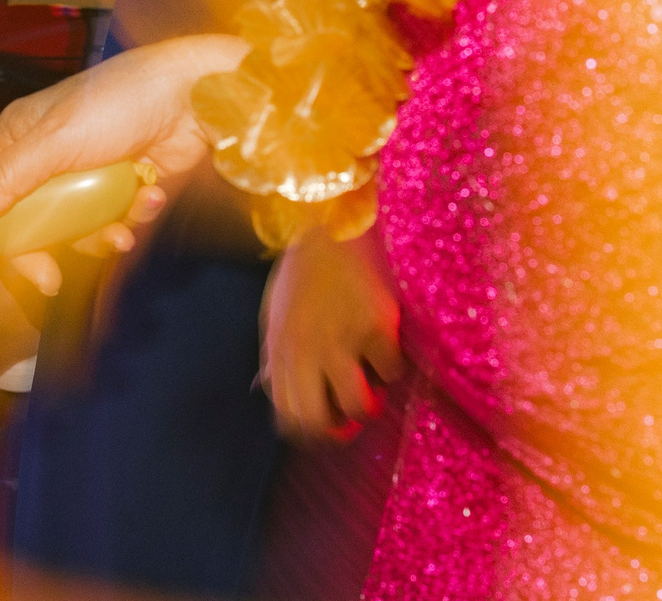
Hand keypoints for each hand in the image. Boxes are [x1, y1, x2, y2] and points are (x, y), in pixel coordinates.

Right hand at [0, 34, 243, 287]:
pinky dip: (128, 219)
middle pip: (25, 220)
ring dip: (94, 237)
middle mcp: (47, 158)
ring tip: (119, 230)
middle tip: (51, 279)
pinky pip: (110, 222)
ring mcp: (85, 175)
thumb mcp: (55, 142)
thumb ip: (7, 179)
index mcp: (19, 136)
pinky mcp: (120, 189)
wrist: (195, 97)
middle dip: (42, 249)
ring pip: (71, 229)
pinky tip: (147, 199)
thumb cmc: (118, 101)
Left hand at [262, 224, 404, 439]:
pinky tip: (385, 345)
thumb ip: (276, 357)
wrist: (332, 227)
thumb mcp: (276, 315)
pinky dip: (392, 367)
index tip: (326, 428)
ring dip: (371, 403)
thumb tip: (269, 393)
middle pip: (319, 424)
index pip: (287, 418)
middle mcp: (307, 350)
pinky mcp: (377, 328)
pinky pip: (392, 373)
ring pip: (361, 408)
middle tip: (352, 419)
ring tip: (372, 384)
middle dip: (340, 432)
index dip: (309, 434)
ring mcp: (343, 340)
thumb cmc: (303, 273)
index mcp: (279, 350)